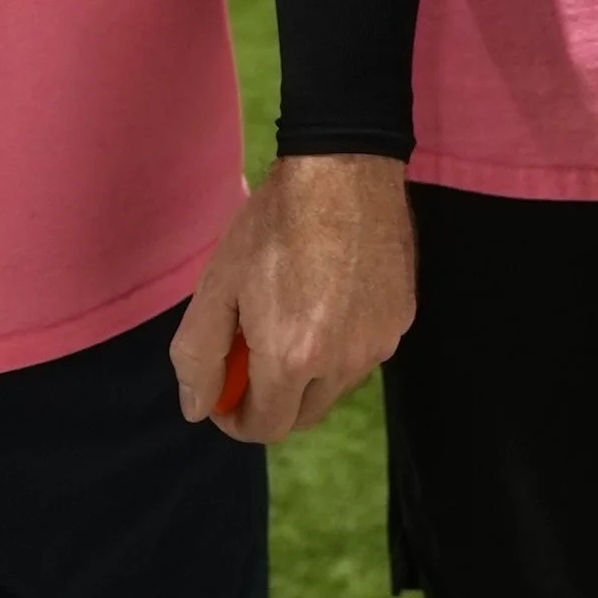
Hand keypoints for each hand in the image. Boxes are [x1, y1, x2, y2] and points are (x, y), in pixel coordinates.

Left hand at [170, 154, 415, 445]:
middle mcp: (342, 363)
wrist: (344, 170)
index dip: (237, 419)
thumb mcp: (218, 284)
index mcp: (292, 358)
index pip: (266, 427)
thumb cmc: (273, 224)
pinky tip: (327, 298)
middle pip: (302, 416)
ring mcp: (378, 342)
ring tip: (290, 316)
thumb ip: (199, 354)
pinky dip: (339, 344)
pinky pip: (363, 353)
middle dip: (271, 400)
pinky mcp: (400, 320)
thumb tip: (196, 409)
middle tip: (250, 355)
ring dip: (307, 372)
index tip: (223, 393)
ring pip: (334, 386)